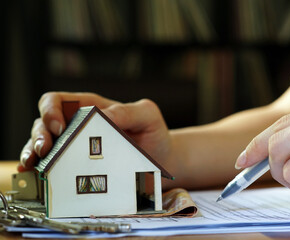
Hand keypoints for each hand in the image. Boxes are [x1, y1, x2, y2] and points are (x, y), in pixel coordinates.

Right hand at [19, 92, 171, 173]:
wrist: (161, 159)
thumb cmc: (153, 133)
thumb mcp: (147, 116)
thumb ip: (128, 111)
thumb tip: (103, 116)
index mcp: (90, 108)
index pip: (57, 101)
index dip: (50, 110)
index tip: (59, 127)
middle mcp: (77, 126)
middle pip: (43, 124)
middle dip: (39, 135)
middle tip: (46, 150)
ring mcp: (75, 147)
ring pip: (42, 145)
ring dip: (34, 153)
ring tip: (35, 164)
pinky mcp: (78, 166)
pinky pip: (53, 166)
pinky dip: (41, 170)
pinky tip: (36, 176)